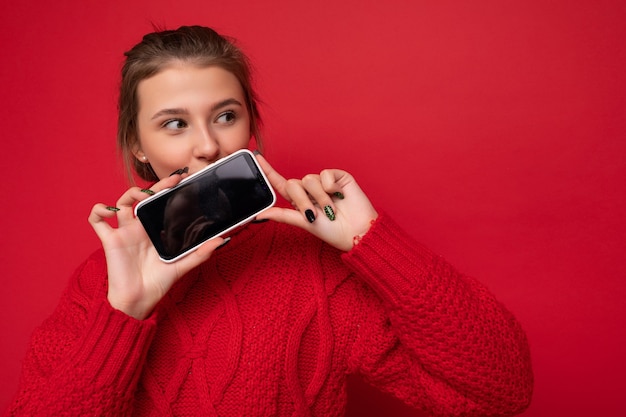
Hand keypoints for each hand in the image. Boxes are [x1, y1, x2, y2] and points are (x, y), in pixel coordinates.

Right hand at [88, 174, 225, 319]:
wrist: (139, 301)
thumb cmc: (159, 283)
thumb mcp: (183, 265)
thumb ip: (201, 252)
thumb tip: (222, 240)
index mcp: (156, 229)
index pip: (162, 203)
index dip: (169, 189)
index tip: (184, 178)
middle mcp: (140, 227)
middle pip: (144, 198)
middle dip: (156, 186)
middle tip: (173, 180)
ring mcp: (124, 232)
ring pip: (121, 202)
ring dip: (130, 193)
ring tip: (142, 196)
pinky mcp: (110, 240)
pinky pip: (97, 220)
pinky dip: (98, 210)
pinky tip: (109, 210)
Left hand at [255, 154, 377, 250]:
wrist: (357, 231)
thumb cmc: (333, 231)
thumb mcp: (304, 224)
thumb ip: (282, 215)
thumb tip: (259, 215)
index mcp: (300, 201)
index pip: (281, 184)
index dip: (269, 171)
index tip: (256, 156)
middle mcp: (310, 190)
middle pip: (294, 184)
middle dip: (303, 201)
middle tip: (315, 214)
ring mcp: (324, 183)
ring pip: (309, 179)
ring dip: (319, 198)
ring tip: (331, 208)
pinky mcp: (337, 177)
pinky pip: (324, 174)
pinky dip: (330, 186)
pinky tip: (339, 195)